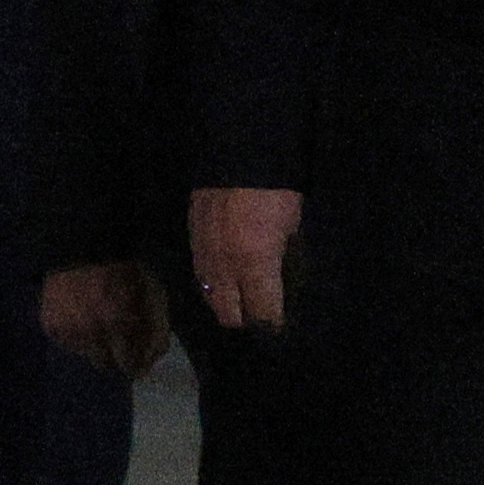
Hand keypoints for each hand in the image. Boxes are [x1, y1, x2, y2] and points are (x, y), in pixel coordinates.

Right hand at [40, 262, 170, 378]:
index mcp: (123, 325)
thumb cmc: (127, 273)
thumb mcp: (153, 298)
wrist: (84, 251)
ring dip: (99, 348)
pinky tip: (85, 321)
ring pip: (89, 357)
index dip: (139, 364)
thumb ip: (157, 331)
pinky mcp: (52, 328)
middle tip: (123, 345)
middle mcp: (93, 333)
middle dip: (119, 358)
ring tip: (103, 328)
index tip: (141, 362)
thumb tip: (153, 359)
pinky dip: (80, 338)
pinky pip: (70, 345)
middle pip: (109, 365)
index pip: (132, 365)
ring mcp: (70, 332)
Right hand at [189, 187, 303, 332]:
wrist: (237, 159)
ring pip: (210, 298)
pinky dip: (213, 285)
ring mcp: (204, 257)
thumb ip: (284, 261)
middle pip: (229, 314)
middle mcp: (225, 268)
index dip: (272, 322)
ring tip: (242, 302)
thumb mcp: (292, 229)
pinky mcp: (191, 243)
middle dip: (246, 319)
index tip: (279, 325)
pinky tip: (224, 282)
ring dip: (226, 304)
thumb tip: (283, 282)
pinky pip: (200, 277)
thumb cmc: (276, 194)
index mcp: (256, 265)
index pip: (262, 311)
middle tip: (260, 314)